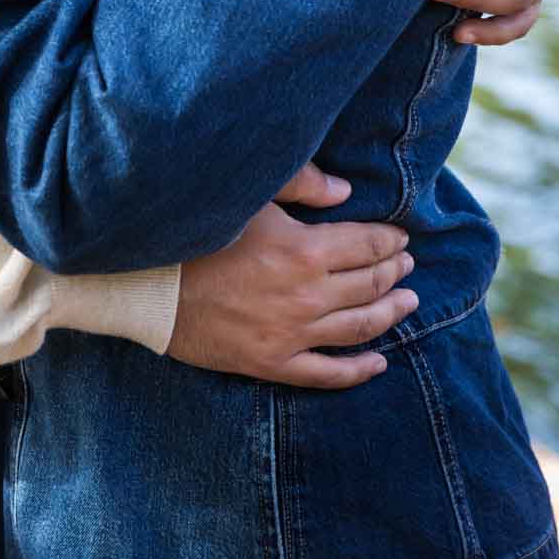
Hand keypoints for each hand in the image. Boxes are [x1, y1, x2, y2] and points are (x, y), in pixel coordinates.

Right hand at [166, 165, 415, 388]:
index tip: (402, 236)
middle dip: (394, 272)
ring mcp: (292, 335)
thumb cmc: (197, 233)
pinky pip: (328, 374)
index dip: (390, 240)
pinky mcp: (273, 363)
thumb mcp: (248, 195)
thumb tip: (344, 190)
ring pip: (359, 328)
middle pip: (369, 284)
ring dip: (389, 313)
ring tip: (408, 302)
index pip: (366, 244)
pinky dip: (360, 370)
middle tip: (407, 264)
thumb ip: (300, 184)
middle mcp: (307, 296)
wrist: (150, 286)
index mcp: (304, 250)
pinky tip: (380, 362)